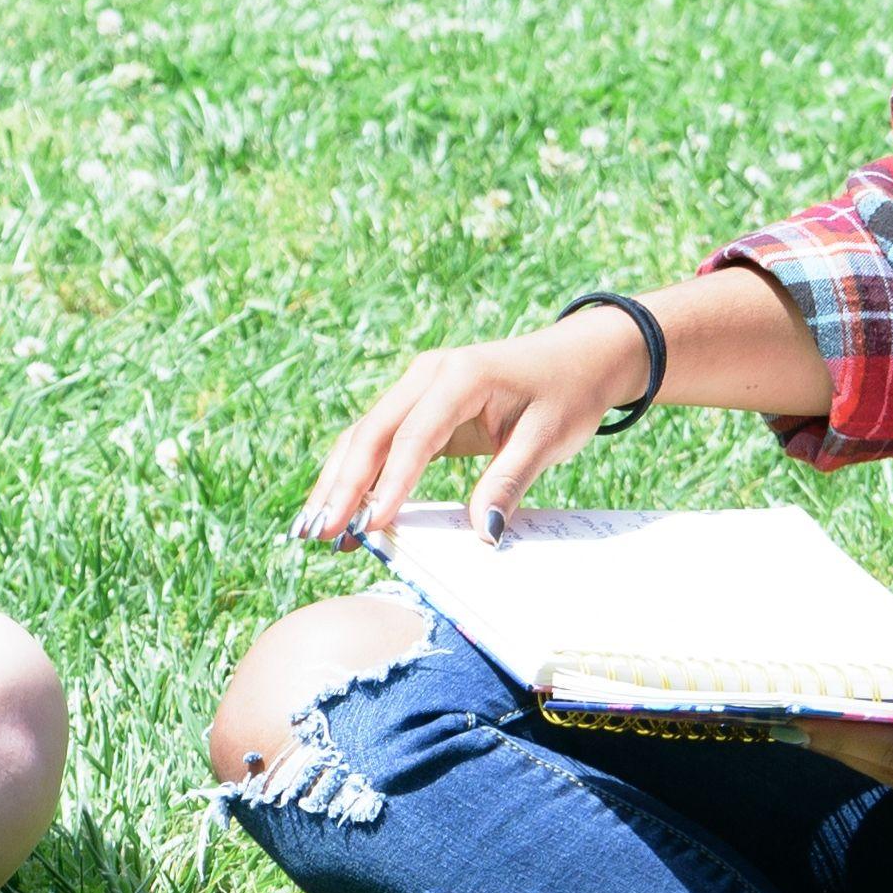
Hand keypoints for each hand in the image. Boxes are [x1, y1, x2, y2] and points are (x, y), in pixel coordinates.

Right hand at [294, 314, 653, 548]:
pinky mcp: (418, 405)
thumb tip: (484, 534)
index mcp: (461, 377)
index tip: (370, 526)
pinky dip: (358, 474)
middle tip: (318, 533)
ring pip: (365, 436)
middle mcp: (428, 375)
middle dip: (342, 486)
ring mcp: (417, 386)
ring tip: (313, 530)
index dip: (389, 484)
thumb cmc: (567, 395)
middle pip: (371, 433)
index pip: (413, 436)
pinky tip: (342, 510)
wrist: (578, 357)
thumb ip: (510, 483)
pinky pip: (380, 440)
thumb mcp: (548, 439)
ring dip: (338, 482)